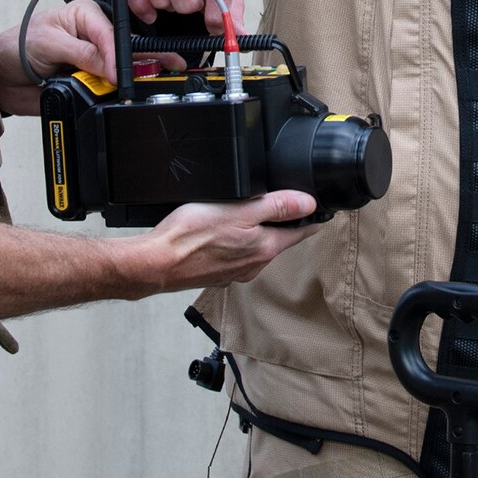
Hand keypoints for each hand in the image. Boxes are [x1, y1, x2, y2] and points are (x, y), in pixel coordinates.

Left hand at [0, 0, 117, 115]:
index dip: (115, 55)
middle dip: (118, 70)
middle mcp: (92, 37)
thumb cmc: (16, 48)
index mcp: (86, 15)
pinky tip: (93, 96)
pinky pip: (102, 92)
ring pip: (115, 74)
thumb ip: (82, 53)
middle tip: (113, 83)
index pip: (111, 33)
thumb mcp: (48, 44)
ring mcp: (91, 61)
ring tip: (98, 89)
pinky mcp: (87, 82)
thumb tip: (110, 66)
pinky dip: (99, 97)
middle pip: (120, 54)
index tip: (114, 74)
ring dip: (109, 85)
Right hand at [133, 190, 318, 291]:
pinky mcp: (216, 274)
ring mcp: (234, 272)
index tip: (321, 211)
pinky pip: (236, 257)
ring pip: (256, 249)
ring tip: (255, 217)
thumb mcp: (239, 210)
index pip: (300, 232)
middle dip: (284, 225)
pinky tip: (224, 235)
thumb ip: (275, 206)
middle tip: (289, 207)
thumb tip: (309, 203)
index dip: (312, 218)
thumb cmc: (192, 235)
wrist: (156, 263)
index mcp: (264, 248)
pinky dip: (236, 244)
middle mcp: (253, 265)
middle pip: (278, 241)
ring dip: (258, 235)